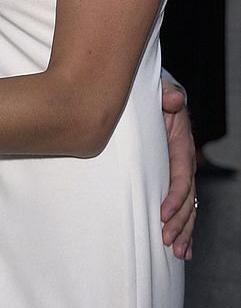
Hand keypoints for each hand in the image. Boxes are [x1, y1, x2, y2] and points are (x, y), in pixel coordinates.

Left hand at [160, 81, 196, 259]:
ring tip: (176, 251)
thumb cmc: (157, 98)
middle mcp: (185, 162)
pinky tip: (183, 249)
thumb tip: (174, 100)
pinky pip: (182, 207)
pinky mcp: (172, 179)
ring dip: (183, 231)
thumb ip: (168, 96)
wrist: (158, 100)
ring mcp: (180, 173)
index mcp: (182, 144)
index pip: (181, 175)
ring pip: (187, 208)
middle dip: (179, 222)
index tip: (162, 213)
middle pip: (187, 198)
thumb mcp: (162, 92)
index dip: (175, 196)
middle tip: (167, 241)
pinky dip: (185, 229)